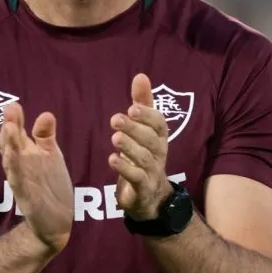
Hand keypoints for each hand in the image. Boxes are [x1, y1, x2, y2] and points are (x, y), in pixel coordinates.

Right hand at [0, 102, 73, 252]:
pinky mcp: (27, 198)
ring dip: (10, 145)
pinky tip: (13, 159)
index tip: (13, 105)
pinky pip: (19, 183)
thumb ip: (45, 136)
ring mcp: (22, 181)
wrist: (58, 222)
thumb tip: (45, 113)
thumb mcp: (50, 156)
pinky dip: (16, 171)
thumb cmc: (51, 186)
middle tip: (10, 110)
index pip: (15, 135)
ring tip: (10, 128)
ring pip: (11, 161)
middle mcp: (21, 166)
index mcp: (26, 155)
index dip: (14, 120)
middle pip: (10, 144)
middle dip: (9, 128)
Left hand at [109, 73, 173, 220]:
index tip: (132, 107)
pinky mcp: (143, 189)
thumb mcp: (144, 129)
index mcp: (159, 138)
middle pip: (151, 140)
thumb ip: (143, 104)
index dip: (148, 116)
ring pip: (144, 159)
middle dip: (135, 129)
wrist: (151, 197)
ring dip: (129, 147)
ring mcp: (152, 172)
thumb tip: (140, 76)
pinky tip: (112, 159)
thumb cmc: (145, 155)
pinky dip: (125, 169)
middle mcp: (159, 153)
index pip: (159, 124)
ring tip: (114, 138)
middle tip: (116, 119)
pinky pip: (137, 178)